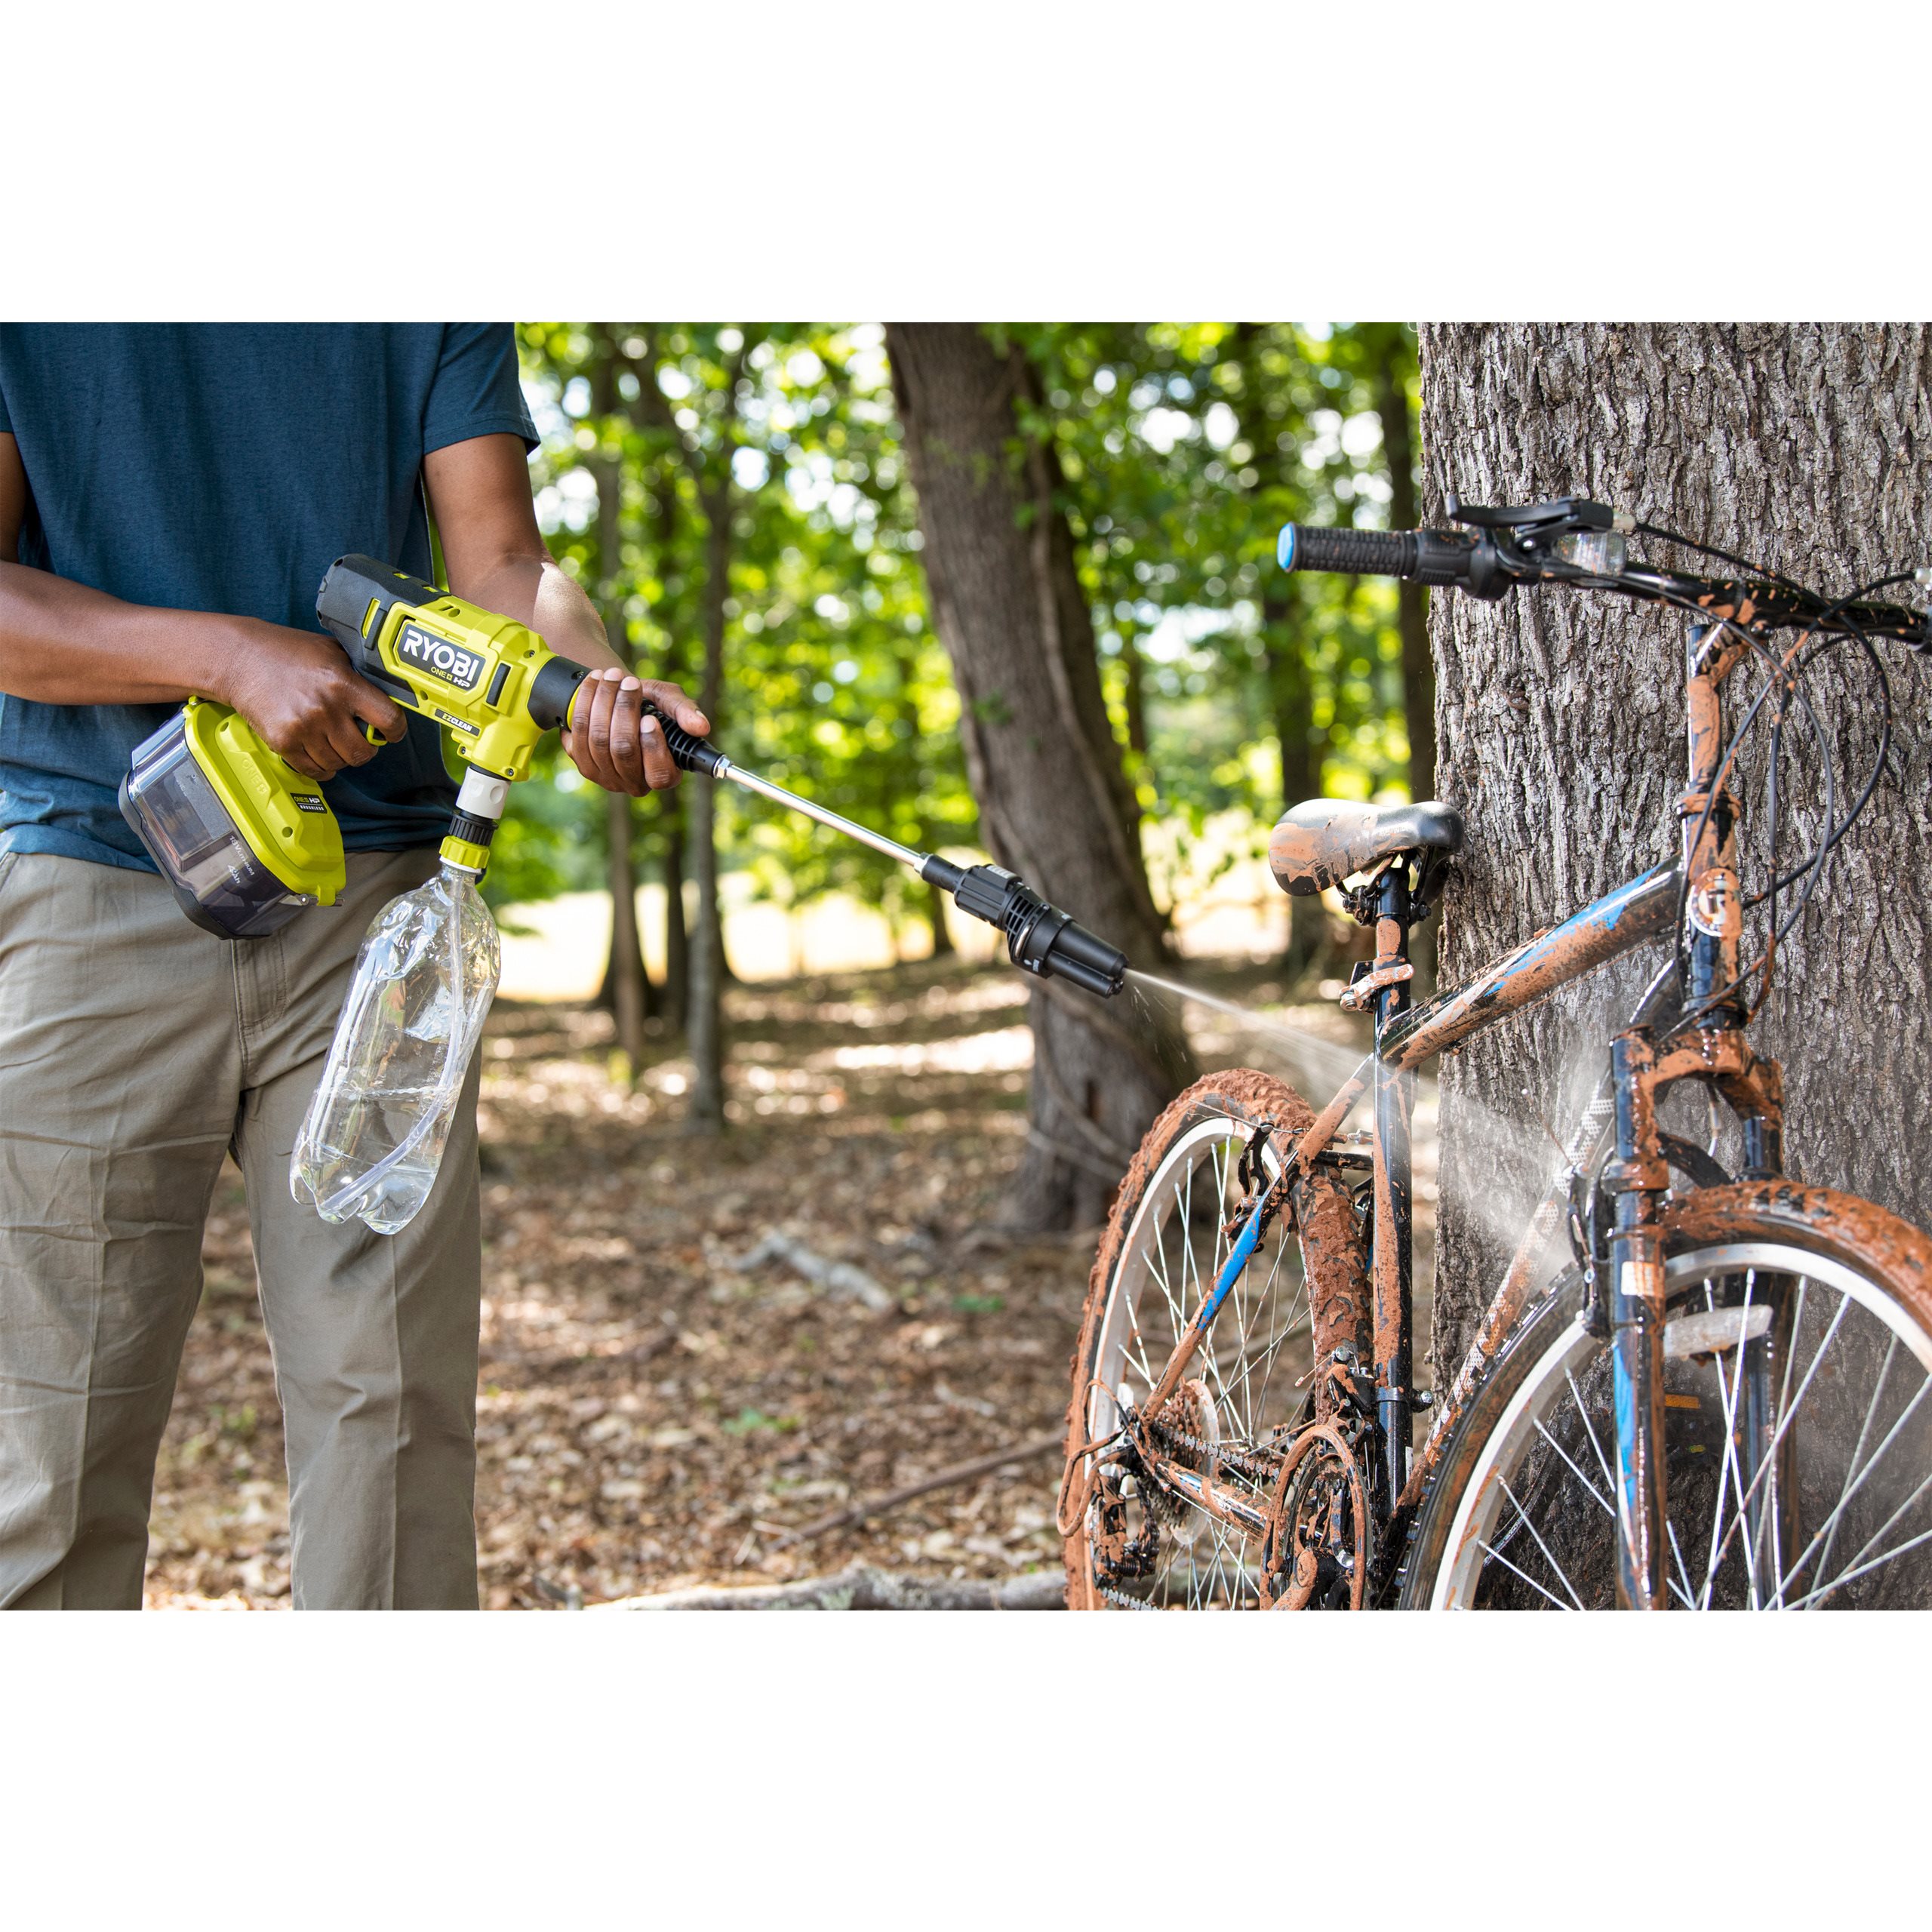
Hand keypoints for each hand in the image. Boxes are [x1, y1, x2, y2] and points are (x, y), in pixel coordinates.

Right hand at [211, 621, 411, 781]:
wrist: (239, 658)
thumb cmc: (287, 651)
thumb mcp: (332, 651)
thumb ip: (359, 674)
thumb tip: (388, 692)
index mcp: (343, 683)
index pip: (389, 719)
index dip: (396, 730)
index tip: (392, 732)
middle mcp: (325, 708)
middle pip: (363, 751)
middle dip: (366, 748)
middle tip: (360, 739)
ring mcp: (303, 728)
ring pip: (339, 763)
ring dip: (342, 758)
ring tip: (335, 742)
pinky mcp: (283, 742)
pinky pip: (314, 770)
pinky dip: (321, 768)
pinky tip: (321, 755)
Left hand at [561, 668, 710, 795]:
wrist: (616, 699)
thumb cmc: (649, 704)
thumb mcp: (670, 702)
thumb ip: (685, 712)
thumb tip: (701, 727)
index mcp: (663, 774)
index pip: (658, 774)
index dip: (652, 746)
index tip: (649, 718)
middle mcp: (634, 782)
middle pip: (623, 751)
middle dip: (624, 711)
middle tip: (628, 681)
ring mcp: (605, 777)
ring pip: (599, 741)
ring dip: (603, 701)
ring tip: (610, 676)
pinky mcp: (582, 764)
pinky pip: (578, 735)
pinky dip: (585, 704)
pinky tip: (593, 684)